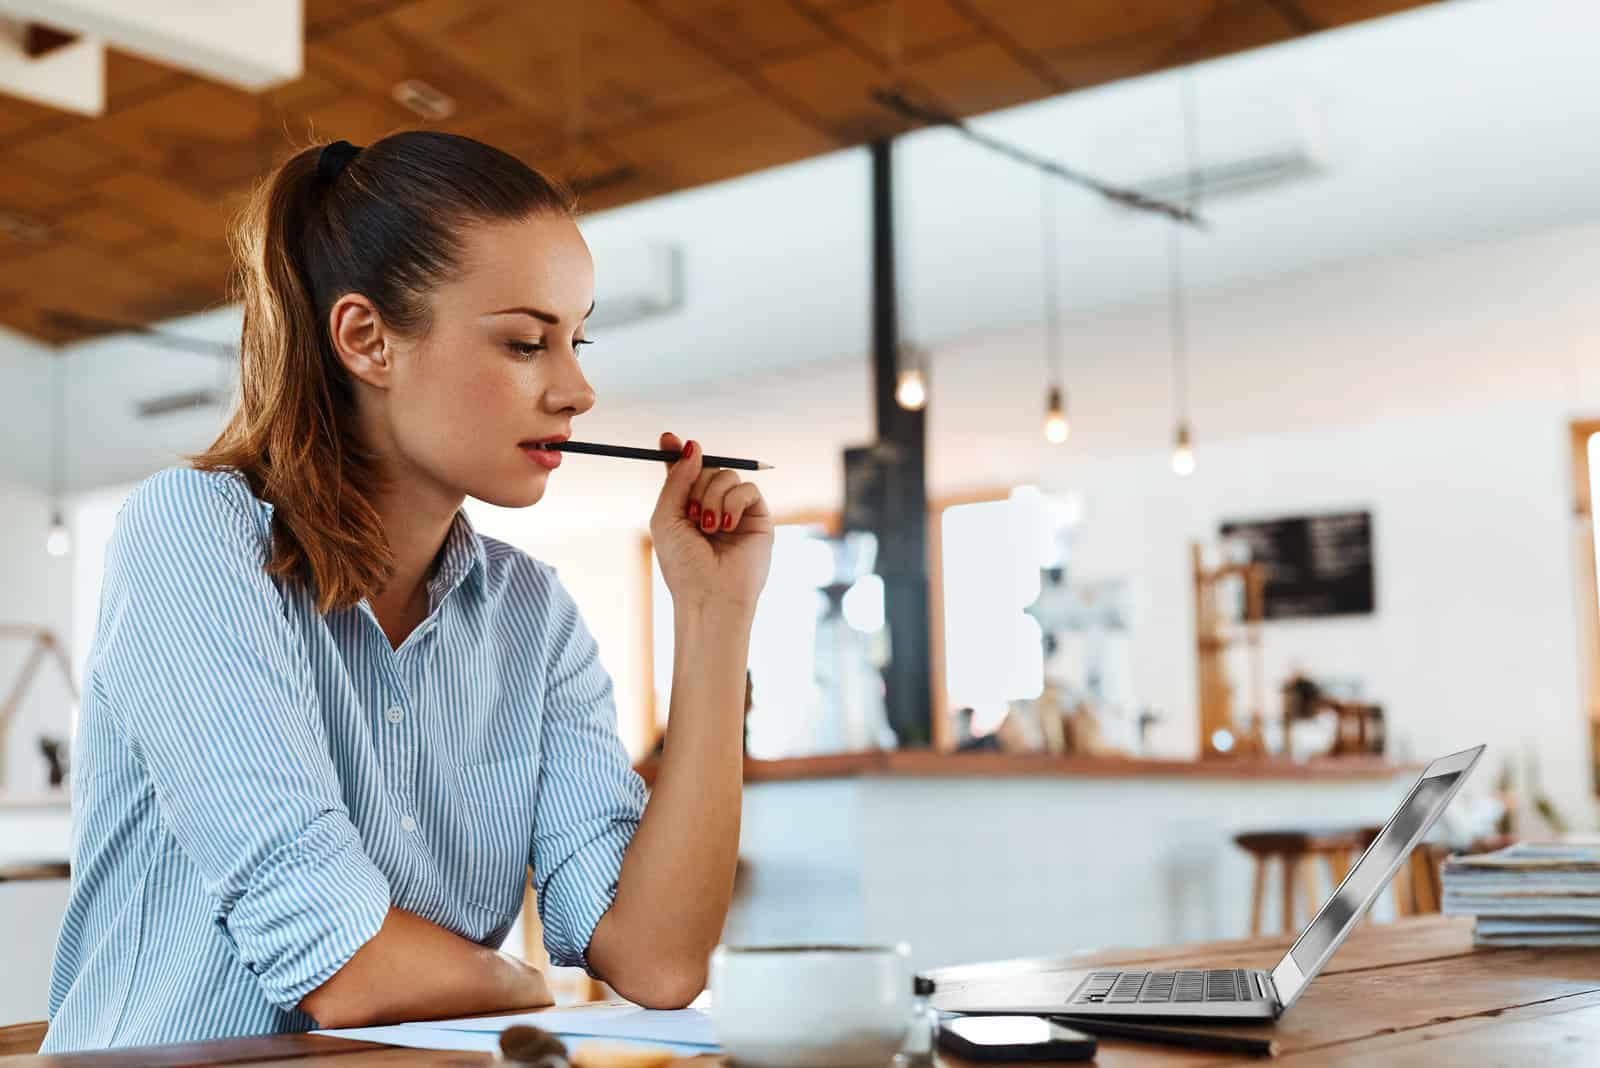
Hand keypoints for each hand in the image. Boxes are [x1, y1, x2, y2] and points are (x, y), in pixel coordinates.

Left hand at [649, 431, 773, 617]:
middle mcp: (712, 506)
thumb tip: (694, 445)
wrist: (710, 595)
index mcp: (687, 507)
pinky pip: (748, 488)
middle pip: (706, 467)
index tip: (667, 438)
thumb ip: (677, 479)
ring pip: (726, 475)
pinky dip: (733, 503)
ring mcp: (736, 511)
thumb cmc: (683, 564)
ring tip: (709, 527)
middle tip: (692, 512)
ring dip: (712, 497)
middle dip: (696, 483)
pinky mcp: (759, 517)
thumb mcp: (666, 517)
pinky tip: (727, 526)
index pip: (685, 471)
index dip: (677, 452)